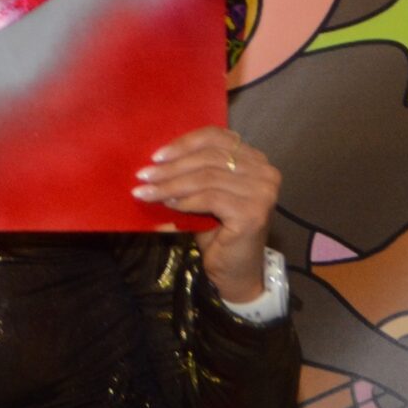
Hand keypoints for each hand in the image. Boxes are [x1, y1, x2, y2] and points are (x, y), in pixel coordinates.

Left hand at [133, 126, 279, 302]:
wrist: (235, 270)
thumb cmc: (218, 231)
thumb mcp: (204, 193)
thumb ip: (191, 172)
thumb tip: (155, 160)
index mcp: (254, 160)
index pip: (215, 137)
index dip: (183, 144)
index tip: (156, 156)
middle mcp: (264, 172)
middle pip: (209, 157)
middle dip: (171, 167)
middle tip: (143, 176)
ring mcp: (262, 192)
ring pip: (206, 177)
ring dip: (171, 184)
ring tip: (147, 192)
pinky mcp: (253, 212)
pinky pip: (210, 198)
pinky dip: (185, 200)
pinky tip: (168, 204)